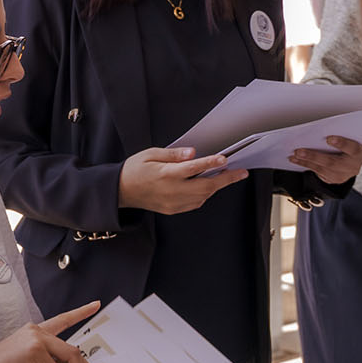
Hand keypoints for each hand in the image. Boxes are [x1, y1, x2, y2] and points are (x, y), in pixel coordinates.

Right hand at [119, 147, 247, 213]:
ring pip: (203, 196)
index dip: (210, 163)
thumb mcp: (150, 154)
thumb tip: (192, 153)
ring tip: (226, 176)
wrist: (120, 192)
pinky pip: (195, 204)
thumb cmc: (134, 170)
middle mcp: (171, 190)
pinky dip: (204, 195)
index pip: (193, 168)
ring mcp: (173, 203)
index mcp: (165, 174)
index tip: (224, 159)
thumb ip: (173, 154)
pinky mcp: (172, 210)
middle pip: (205, 186)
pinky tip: (207, 186)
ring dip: (216, 187)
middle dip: (226, 179)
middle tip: (241, 172)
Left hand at [290, 135, 361, 183]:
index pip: (353, 149)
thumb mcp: (353, 138)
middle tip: (299, 150)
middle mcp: (353, 167)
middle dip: (314, 156)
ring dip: (305, 161)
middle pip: (332, 163)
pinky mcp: (332, 180)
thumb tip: (324, 126)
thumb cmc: (351, 144)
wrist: (354, 160)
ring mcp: (342, 176)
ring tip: (294, 154)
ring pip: (322, 170)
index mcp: (360, 154)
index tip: (329, 138)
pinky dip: (305, 165)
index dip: (342, 144)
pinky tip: (295, 160)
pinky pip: (317, 173)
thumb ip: (345, 134)